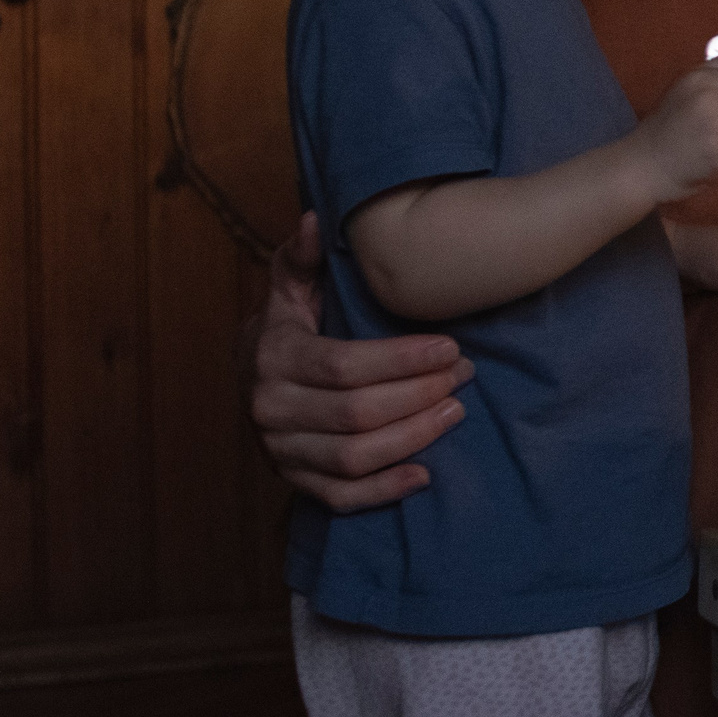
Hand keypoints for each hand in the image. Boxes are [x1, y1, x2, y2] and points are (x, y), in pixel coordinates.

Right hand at [244, 211, 474, 511]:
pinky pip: (340, 497)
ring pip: (353, 457)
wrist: (253, 375)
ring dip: (412, 438)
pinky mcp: (294, 480)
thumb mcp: (293, 286)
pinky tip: (425, 474)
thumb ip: (304, 257)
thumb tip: (315, 219)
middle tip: (464, 375)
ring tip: (456, 411)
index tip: (450, 347)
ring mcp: (280, 450)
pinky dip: (384, 491)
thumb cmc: (291, 324)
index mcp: (274, 357)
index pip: (345, 366)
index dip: (403, 360)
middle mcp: (270, 409)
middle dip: (418, 395)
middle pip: (356, 414)